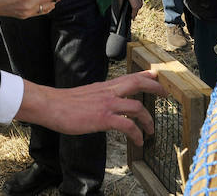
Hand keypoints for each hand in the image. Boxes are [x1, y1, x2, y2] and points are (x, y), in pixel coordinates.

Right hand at [16, 70, 165, 144]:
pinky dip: (136, 133)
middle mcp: (108, 91)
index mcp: (104, 86)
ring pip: (137, 106)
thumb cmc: (65, 103)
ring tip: (151, 130)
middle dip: (155, 88)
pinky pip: (128, 125)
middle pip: (137, 83)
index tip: (156, 76)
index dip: (145, 76)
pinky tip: (138, 141)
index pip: (129, 76)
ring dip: (148, 119)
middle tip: (165, 94)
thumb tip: (106, 103)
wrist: (51, 105)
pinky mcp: (103, 118)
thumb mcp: (87, 93)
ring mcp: (107, 104)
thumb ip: (99, 95)